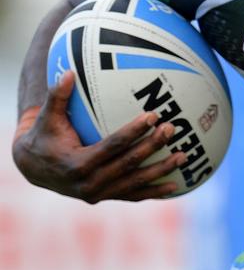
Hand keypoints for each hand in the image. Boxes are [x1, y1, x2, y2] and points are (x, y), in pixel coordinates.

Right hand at [12, 72, 185, 202]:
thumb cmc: (43, 135)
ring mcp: (99, 194)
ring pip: (135, 182)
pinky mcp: (105, 198)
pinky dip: (154, 191)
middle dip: (152, 147)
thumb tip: (68, 72)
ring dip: (161, 170)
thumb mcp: (46, 116)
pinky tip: (175, 186)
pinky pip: (134, 195)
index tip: (152, 116)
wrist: (33, 167)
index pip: (112, 146)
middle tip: (171, 129)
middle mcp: (89, 183)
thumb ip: (57, 96)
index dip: (133, 132)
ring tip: (184, 156)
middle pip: (128, 164)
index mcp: (77, 164)